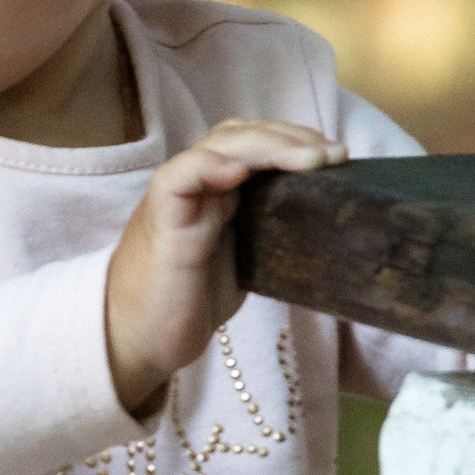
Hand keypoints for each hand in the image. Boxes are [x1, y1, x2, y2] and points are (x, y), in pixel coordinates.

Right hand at [105, 122, 345, 416]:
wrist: (135, 340)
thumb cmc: (188, 303)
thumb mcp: (243, 260)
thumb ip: (268, 233)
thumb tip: (329, 227)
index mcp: (217, 190)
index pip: (254, 141)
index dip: (295, 139)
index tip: (339, 157)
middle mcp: (197, 185)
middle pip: (240, 134)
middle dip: (291, 138)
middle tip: (334, 155)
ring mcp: (178, 200)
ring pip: (216, 146)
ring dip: (266, 146)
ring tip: (307, 159)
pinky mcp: (163, 224)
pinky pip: (180, 179)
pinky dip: (209, 167)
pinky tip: (240, 170)